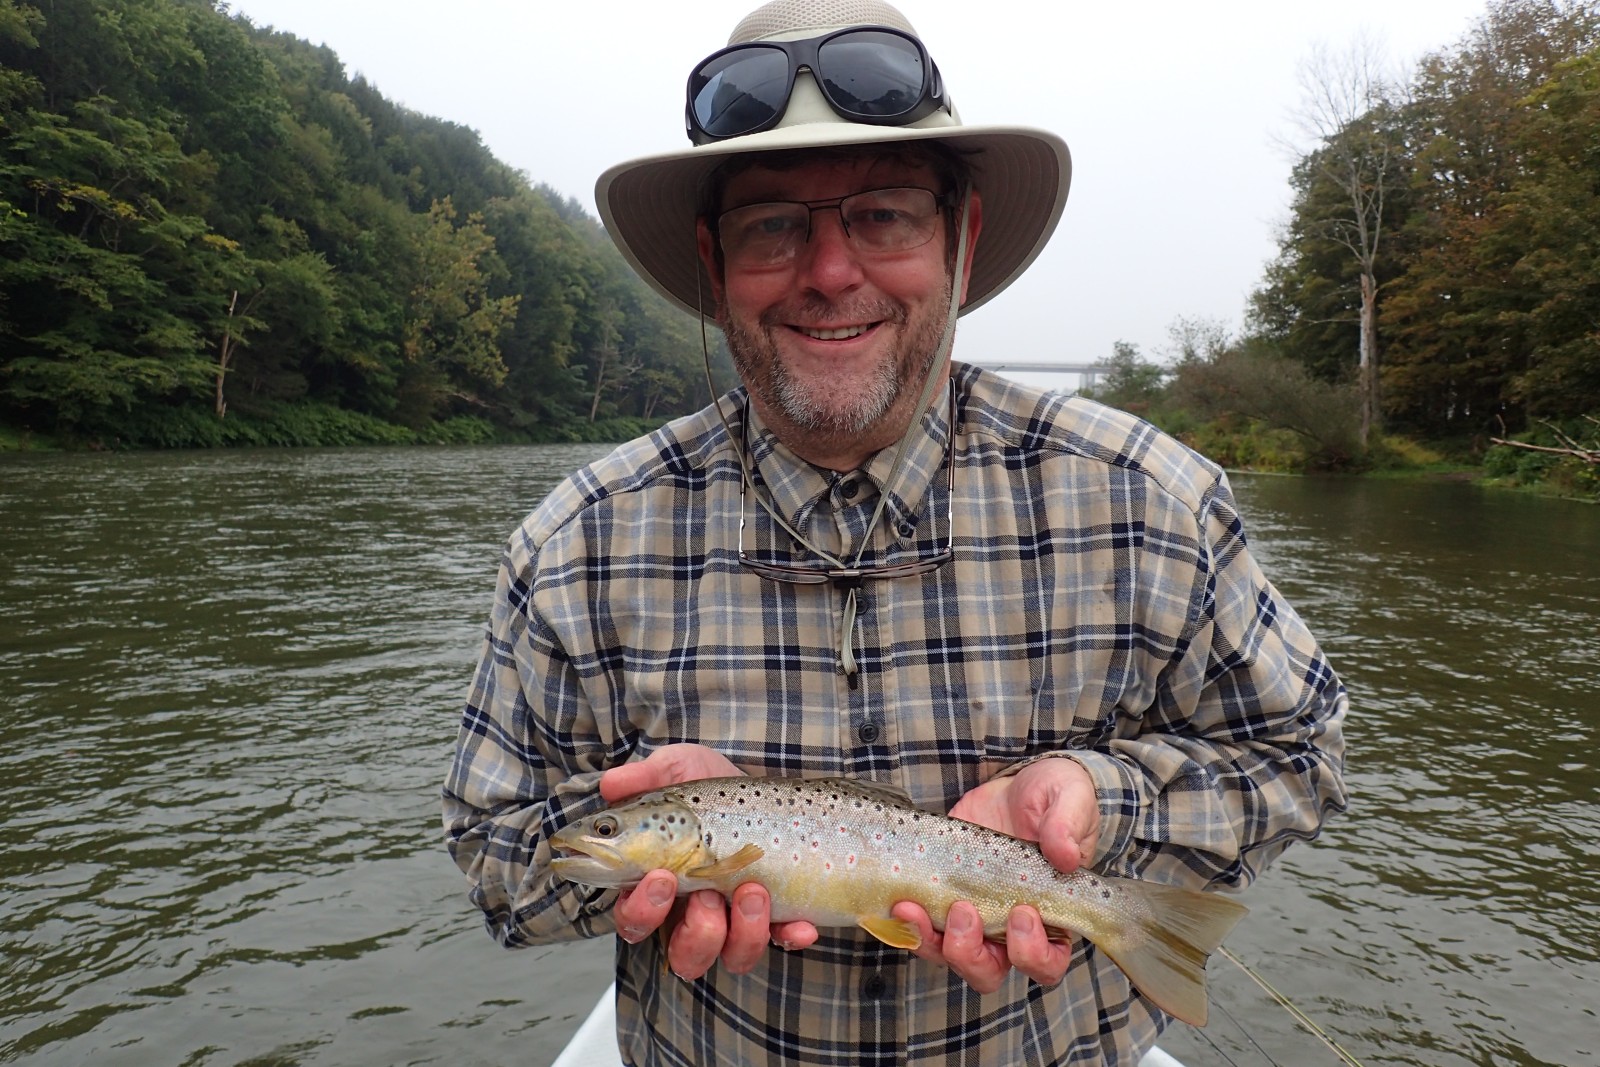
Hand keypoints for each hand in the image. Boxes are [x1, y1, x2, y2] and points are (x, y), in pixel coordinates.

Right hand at [599, 745, 818, 975]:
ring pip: (733, 957)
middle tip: (706, 892)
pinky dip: (792, 935)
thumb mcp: (676, 770)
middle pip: (684, 956)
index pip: (634, 919)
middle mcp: (693, 914)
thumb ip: (644, 777)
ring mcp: (737, 919)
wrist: (761, 784)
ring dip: (743, 932)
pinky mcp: (777, 915)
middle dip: (697, 932)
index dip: (641, 910)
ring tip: (753, 889)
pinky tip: (800, 923)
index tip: (661, 876)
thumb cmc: (707, 789)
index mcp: (657, 886)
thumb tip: (610, 785)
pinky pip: (785, 941)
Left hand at [893, 758, 1099, 992]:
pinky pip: (920, 928)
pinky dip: (907, 924)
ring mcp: (972, 916)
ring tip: (914, 907)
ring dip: (929, 941)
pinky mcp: (940, 897)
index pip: (1047, 962)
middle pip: (988, 971)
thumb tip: (1065, 855)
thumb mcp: (1070, 798)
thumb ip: (1068, 824)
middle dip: (971, 954)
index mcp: (1051, 915)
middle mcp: (1008, 928)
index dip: (1033, 953)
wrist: (1014, 783)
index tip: (1022, 913)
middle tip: (964, 910)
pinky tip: (900, 901)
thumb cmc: (1052, 797)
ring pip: (948, 956)